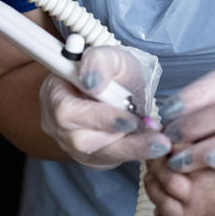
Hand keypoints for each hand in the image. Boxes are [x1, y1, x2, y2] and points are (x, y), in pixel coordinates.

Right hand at [40, 45, 170, 169]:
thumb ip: (99, 61)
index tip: (130, 120)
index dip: (98, 118)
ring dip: (133, 148)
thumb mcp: (109, 54)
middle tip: (157, 139)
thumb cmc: (110, 69)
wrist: (118, 85)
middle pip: (82, 142)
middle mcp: (57, 125)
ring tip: (160, 141)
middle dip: (123, 140)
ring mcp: (71, 145)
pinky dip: (133, 153)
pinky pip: (110, 161)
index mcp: (55, 94)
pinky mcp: (90, 158)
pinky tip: (152, 144)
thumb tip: (93, 82)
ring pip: (100, 155)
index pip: (67, 112)